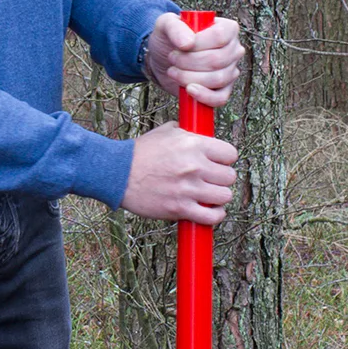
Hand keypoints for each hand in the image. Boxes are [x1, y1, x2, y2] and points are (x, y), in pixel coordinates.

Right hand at [121, 122, 238, 223]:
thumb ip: (188, 133)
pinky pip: (212, 217)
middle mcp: (194, 166)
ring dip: (218, 197)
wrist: (117, 173)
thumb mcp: (166, 132)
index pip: (230, 154)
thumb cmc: (140, 152)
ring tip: (208, 195)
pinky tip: (209, 210)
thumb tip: (202, 133)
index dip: (225, 159)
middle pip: (230, 176)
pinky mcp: (180, 209)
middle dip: (222, 179)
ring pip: (225, 196)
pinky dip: (215, 215)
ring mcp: (188, 189)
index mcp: (193, 144)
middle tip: (210, 180)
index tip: (218, 163)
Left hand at [145, 13, 244, 106]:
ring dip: (190, 77)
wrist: (165, 60)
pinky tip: (189, 90)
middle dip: (189, 62)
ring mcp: (231, 71)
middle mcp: (233, 49)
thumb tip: (188, 43)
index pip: (220, 36)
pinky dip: (203, 96)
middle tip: (172, 58)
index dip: (198, 44)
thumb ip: (175, 28)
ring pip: (217, 79)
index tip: (180, 47)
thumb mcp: (166, 25)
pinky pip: (220, 98)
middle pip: (217, 60)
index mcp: (227, 28)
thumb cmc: (170, 38)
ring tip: (174, 71)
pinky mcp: (224, 90)